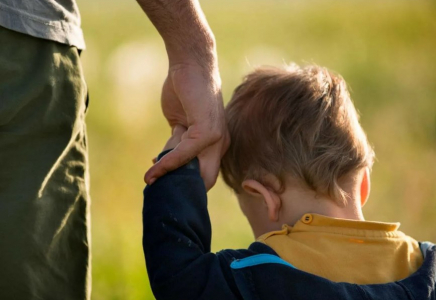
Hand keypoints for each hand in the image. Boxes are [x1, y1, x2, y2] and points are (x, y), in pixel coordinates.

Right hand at [144, 63, 229, 189]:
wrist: (190, 65)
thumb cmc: (185, 91)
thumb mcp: (181, 123)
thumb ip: (178, 143)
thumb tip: (166, 161)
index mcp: (216, 143)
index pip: (206, 174)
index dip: (188, 184)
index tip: (167, 187)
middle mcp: (220, 143)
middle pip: (206, 180)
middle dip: (184, 189)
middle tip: (161, 193)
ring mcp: (216, 138)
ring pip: (194, 171)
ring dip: (170, 178)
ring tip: (150, 183)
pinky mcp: (207, 131)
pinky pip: (183, 154)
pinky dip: (166, 164)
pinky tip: (153, 169)